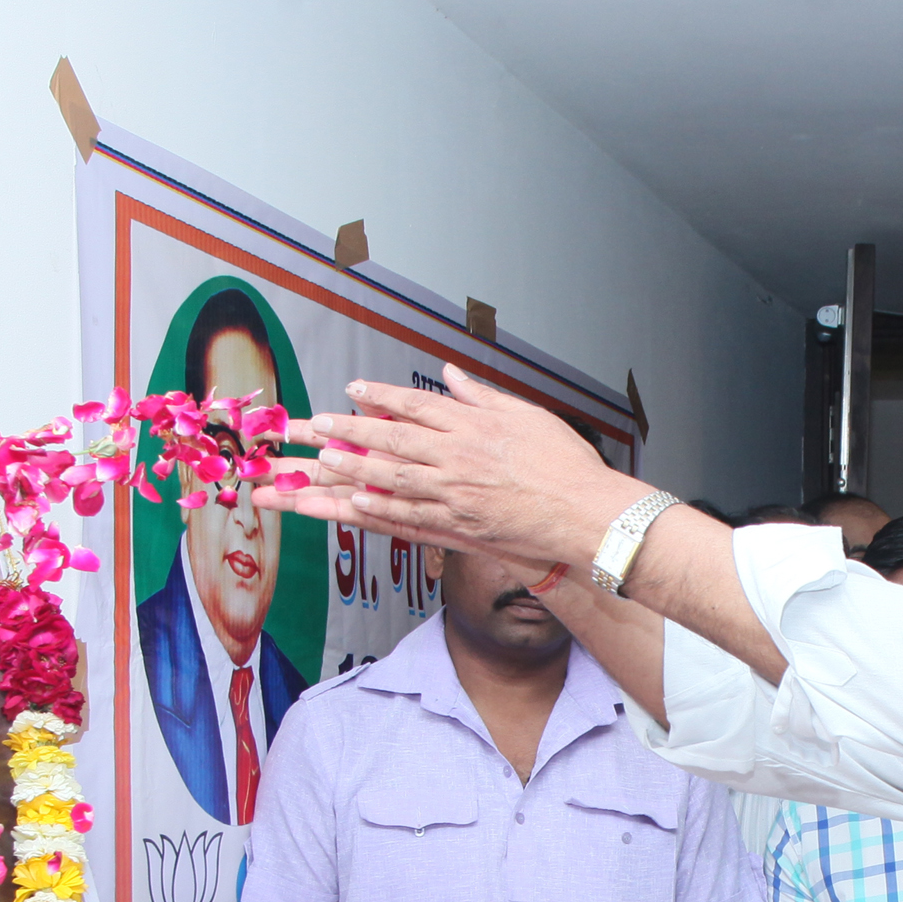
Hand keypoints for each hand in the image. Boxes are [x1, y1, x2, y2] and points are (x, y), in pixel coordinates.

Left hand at [283, 367, 638, 566]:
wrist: (588, 514)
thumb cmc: (567, 465)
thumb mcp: (528, 415)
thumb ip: (482, 396)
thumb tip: (451, 373)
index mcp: (474, 425)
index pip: (416, 404)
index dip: (379, 395)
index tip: (352, 389)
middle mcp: (458, 457)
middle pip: (391, 438)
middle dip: (347, 430)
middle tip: (314, 424)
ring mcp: (455, 494)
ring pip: (391, 478)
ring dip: (351, 468)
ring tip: (320, 461)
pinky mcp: (460, 527)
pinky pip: (409, 517)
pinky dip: (379, 508)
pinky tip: (353, 501)